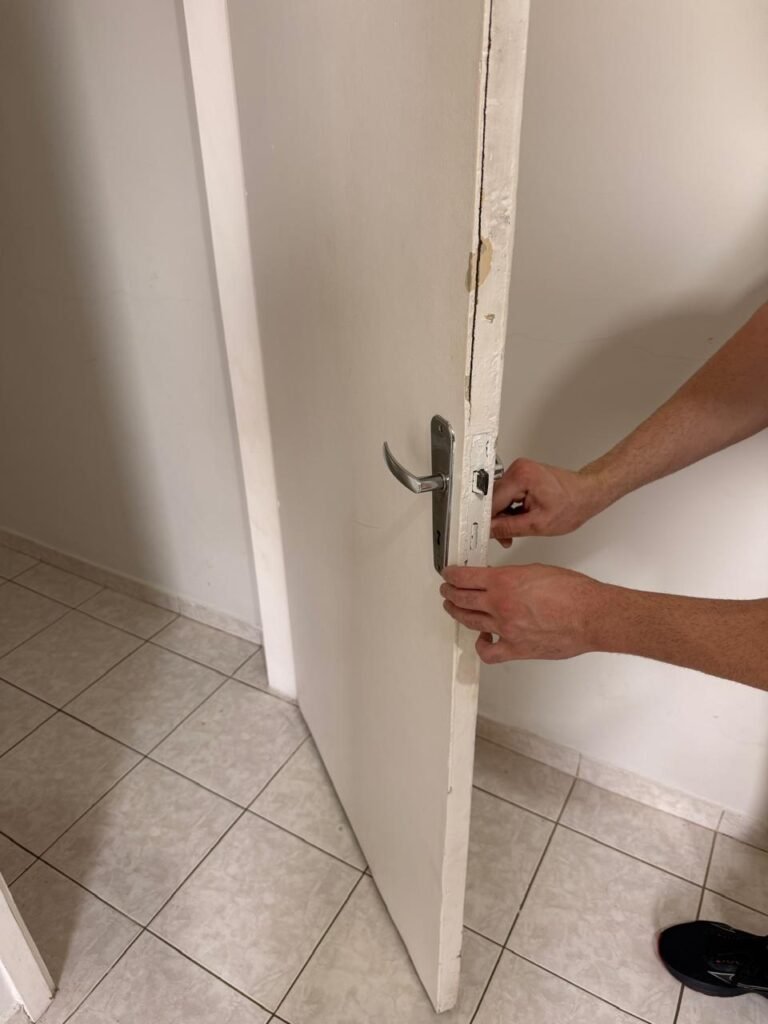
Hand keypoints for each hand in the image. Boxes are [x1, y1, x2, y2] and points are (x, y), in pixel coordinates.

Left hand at [440, 563, 606, 662]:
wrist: (590, 615)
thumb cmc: (573, 593)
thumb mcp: (536, 570)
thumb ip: (512, 577)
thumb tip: (500, 581)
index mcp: (504, 582)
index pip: (465, 578)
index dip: (452, 575)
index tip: (448, 574)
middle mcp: (500, 605)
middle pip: (462, 599)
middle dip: (450, 593)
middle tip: (447, 589)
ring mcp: (505, 629)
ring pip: (470, 621)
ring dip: (458, 613)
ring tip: (454, 608)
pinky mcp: (516, 649)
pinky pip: (489, 652)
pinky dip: (481, 646)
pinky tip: (482, 639)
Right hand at [491, 458, 607, 546]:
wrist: (586, 494)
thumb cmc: (572, 505)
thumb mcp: (538, 524)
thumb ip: (509, 528)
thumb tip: (490, 530)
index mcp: (521, 477)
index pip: (491, 501)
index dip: (488, 521)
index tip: (486, 534)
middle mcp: (518, 469)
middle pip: (493, 499)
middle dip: (497, 520)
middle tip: (506, 537)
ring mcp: (519, 471)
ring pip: (498, 498)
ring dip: (504, 516)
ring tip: (520, 526)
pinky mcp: (521, 476)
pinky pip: (506, 495)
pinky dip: (510, 509)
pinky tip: (521, 517)